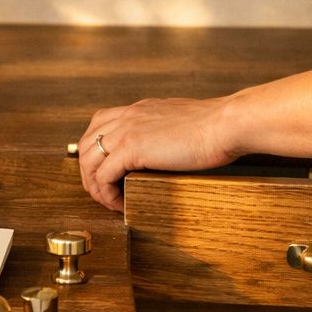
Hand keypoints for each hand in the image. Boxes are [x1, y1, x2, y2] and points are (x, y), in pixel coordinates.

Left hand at [77, 96, 242, 210]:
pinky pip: (103, 175)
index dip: (96, 152)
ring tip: (109, 202)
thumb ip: (167, 130)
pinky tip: (119, 203)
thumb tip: (169, 147)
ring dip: (94, 185)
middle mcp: (128, 116)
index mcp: (140, 109)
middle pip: (86, 143)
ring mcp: (127, 130)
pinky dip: (105, 193)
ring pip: (88, 160)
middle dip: (88, 172)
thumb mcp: (182, 122)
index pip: (100, 124)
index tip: (106, 173)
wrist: (225, 124)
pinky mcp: (132, 148)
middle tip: (103, 192)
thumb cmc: (215, 127)